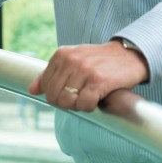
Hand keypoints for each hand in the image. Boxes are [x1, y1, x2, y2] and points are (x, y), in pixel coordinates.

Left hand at [28, 40, 148, 111]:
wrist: (129, 55)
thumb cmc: (100, 60)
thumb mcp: (73, 60)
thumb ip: (51, 74)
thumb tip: (32, 89)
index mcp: (61, 54)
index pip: (45, 86)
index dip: (56, 95)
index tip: (70, 92)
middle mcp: (71, 60)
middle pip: (54, 96)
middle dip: (66, 103)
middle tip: (80, 98)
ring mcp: (84, 70)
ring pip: (68, 102)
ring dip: (78, 106)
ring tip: (88, 98)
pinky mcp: (99, 81)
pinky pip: (84, 105)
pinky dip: (89, 107)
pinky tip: (96, 99)